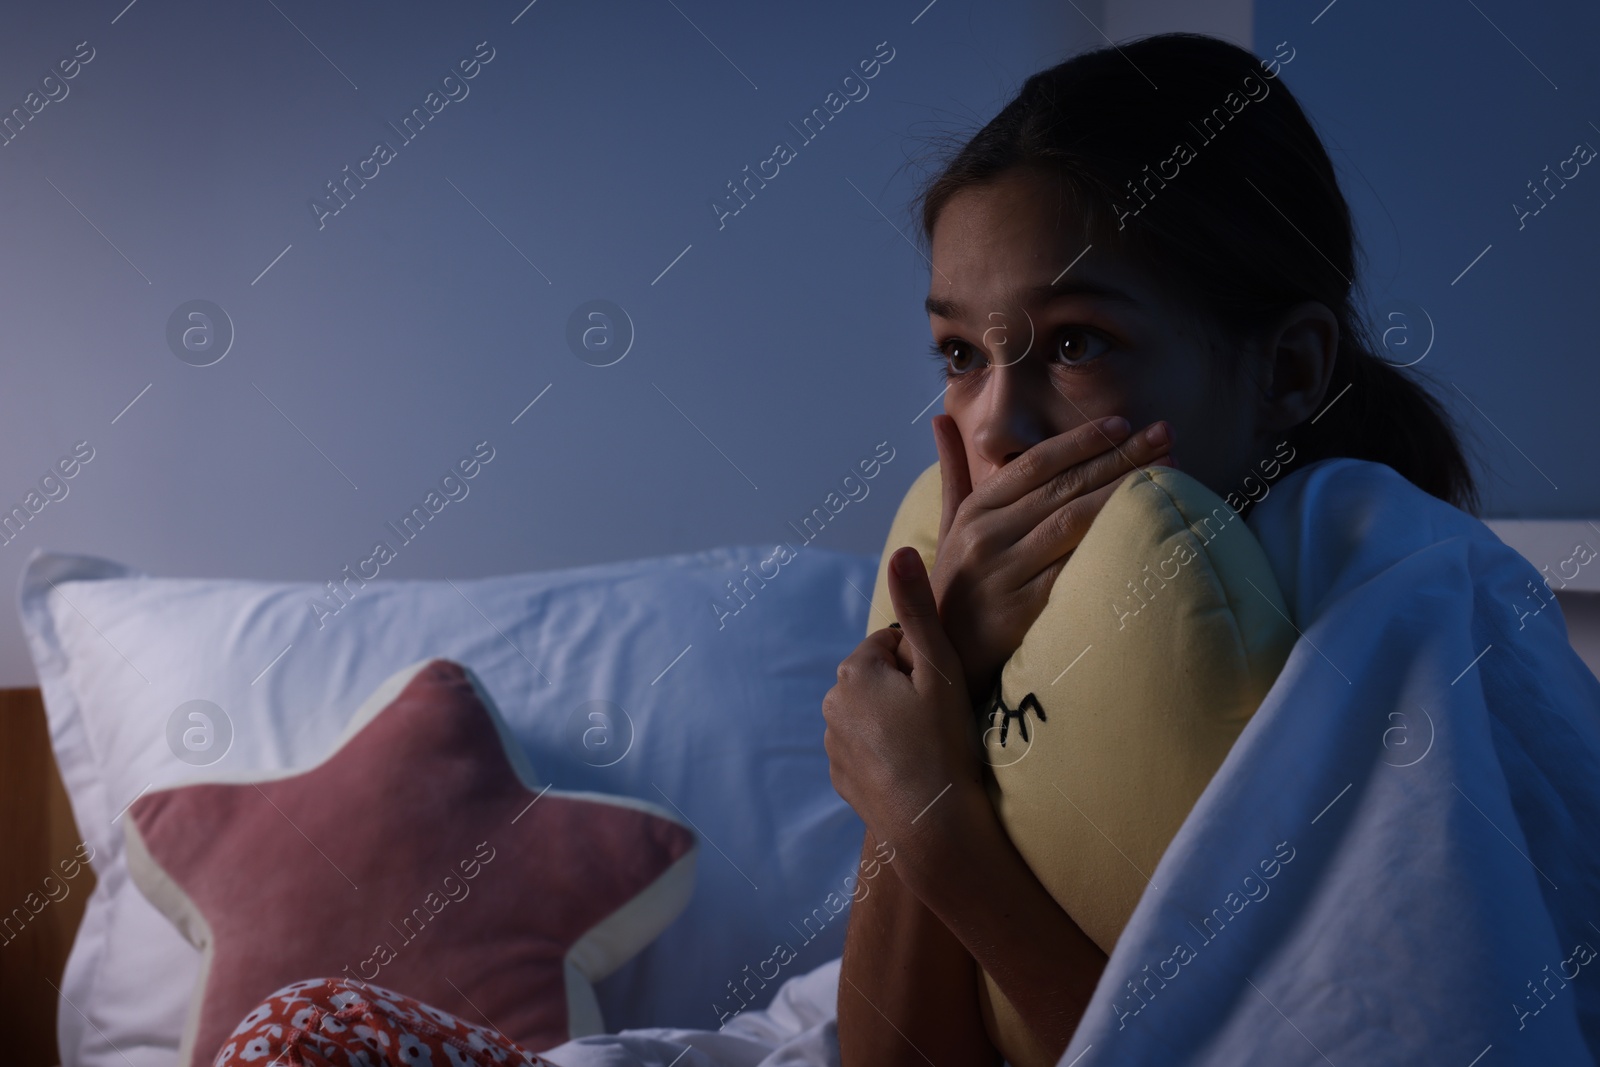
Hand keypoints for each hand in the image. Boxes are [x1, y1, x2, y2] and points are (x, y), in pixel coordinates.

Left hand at [823, 546, 982, 852]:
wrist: (935, 828)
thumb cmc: (944, 743)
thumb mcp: (940, 669)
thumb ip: (919, 609)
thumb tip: (902, 550)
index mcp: (854, 672)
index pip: (893, 644)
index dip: (925, 663)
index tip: (942, 693)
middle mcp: (832, 705)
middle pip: (880, 677)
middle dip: (908, 689)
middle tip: (939, 721)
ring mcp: (833, 744)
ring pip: (874, 713)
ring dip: (898, 720)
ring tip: (929, 748)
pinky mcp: (841, 777)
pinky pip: (868, 748)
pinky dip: (889, 752)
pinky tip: (914, 769)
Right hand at [927, 413, 1174, 704]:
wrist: (940, 653)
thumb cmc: (955, 584)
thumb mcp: (948, 524)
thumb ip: (953, 471)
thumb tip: (942, 417)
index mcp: (975, 510)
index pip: (1035, 463)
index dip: (1081, 441)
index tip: (1122, 423)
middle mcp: (985, 537)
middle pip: (1063, 487)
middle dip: (1119, 456)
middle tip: (1165, 436)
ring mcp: (1003, 574)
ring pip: (1073, 522)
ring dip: (1124, 492)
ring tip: (1166, 471)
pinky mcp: (1021, 611)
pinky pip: (1074, 570)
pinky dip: (1108, 545)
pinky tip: (1144, 529)